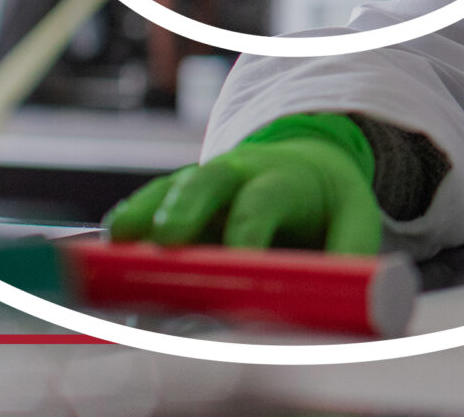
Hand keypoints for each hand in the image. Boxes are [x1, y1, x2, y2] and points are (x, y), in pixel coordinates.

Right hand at [104, 113, 381, 253]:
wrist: (307, 163)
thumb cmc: (328, 204)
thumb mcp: (355, 220)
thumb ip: (348, 257)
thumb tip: (338, 300)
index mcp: (284, 177)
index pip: (263, 199)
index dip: (248, 228)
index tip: (240, 260)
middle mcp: (236, 173)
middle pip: (204, 181)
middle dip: (184, 211)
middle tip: (167, 242)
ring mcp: (199, 185)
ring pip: (164, 192)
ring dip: (141, 217)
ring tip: (118, 245)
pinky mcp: (174, 202)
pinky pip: (144, 208)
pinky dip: (126, 228)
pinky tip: (108, 251)